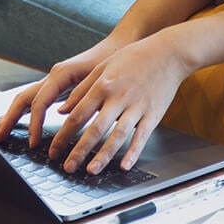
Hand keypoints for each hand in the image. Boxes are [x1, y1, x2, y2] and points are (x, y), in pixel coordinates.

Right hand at [0, 38, 120, 148]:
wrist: (120, 45)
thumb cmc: (113, 60)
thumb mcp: (100, 79)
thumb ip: (82, 95)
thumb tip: (62, 114)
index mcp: (61, 74)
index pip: (39, 102)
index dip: (34, 124)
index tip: (34, 144)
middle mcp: (53, 76)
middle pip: (23, 98)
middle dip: (9, 118)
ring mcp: (53, 81)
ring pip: (26, 98)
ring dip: (11, 115)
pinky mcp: (58, 86)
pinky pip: (35, 100)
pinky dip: (24, 112)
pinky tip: (18, 121)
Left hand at [50, 33, 191, 174]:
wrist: (168, 52)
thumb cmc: (134, 57)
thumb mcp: (103, 67)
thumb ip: (82, 89)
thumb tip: (62, 109)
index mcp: (102, 85)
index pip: (77, 115)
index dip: (63, 135)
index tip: (54, 149)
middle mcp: (118, 97)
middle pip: (95, 129)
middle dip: (79, 151)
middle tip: (67, 167)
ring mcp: (137, 106)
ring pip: (117, 135)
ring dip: (103, 155)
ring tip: (91, 171)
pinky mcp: (153, 114)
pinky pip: (142, 136)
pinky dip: (133, 152)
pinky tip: (125, 165)